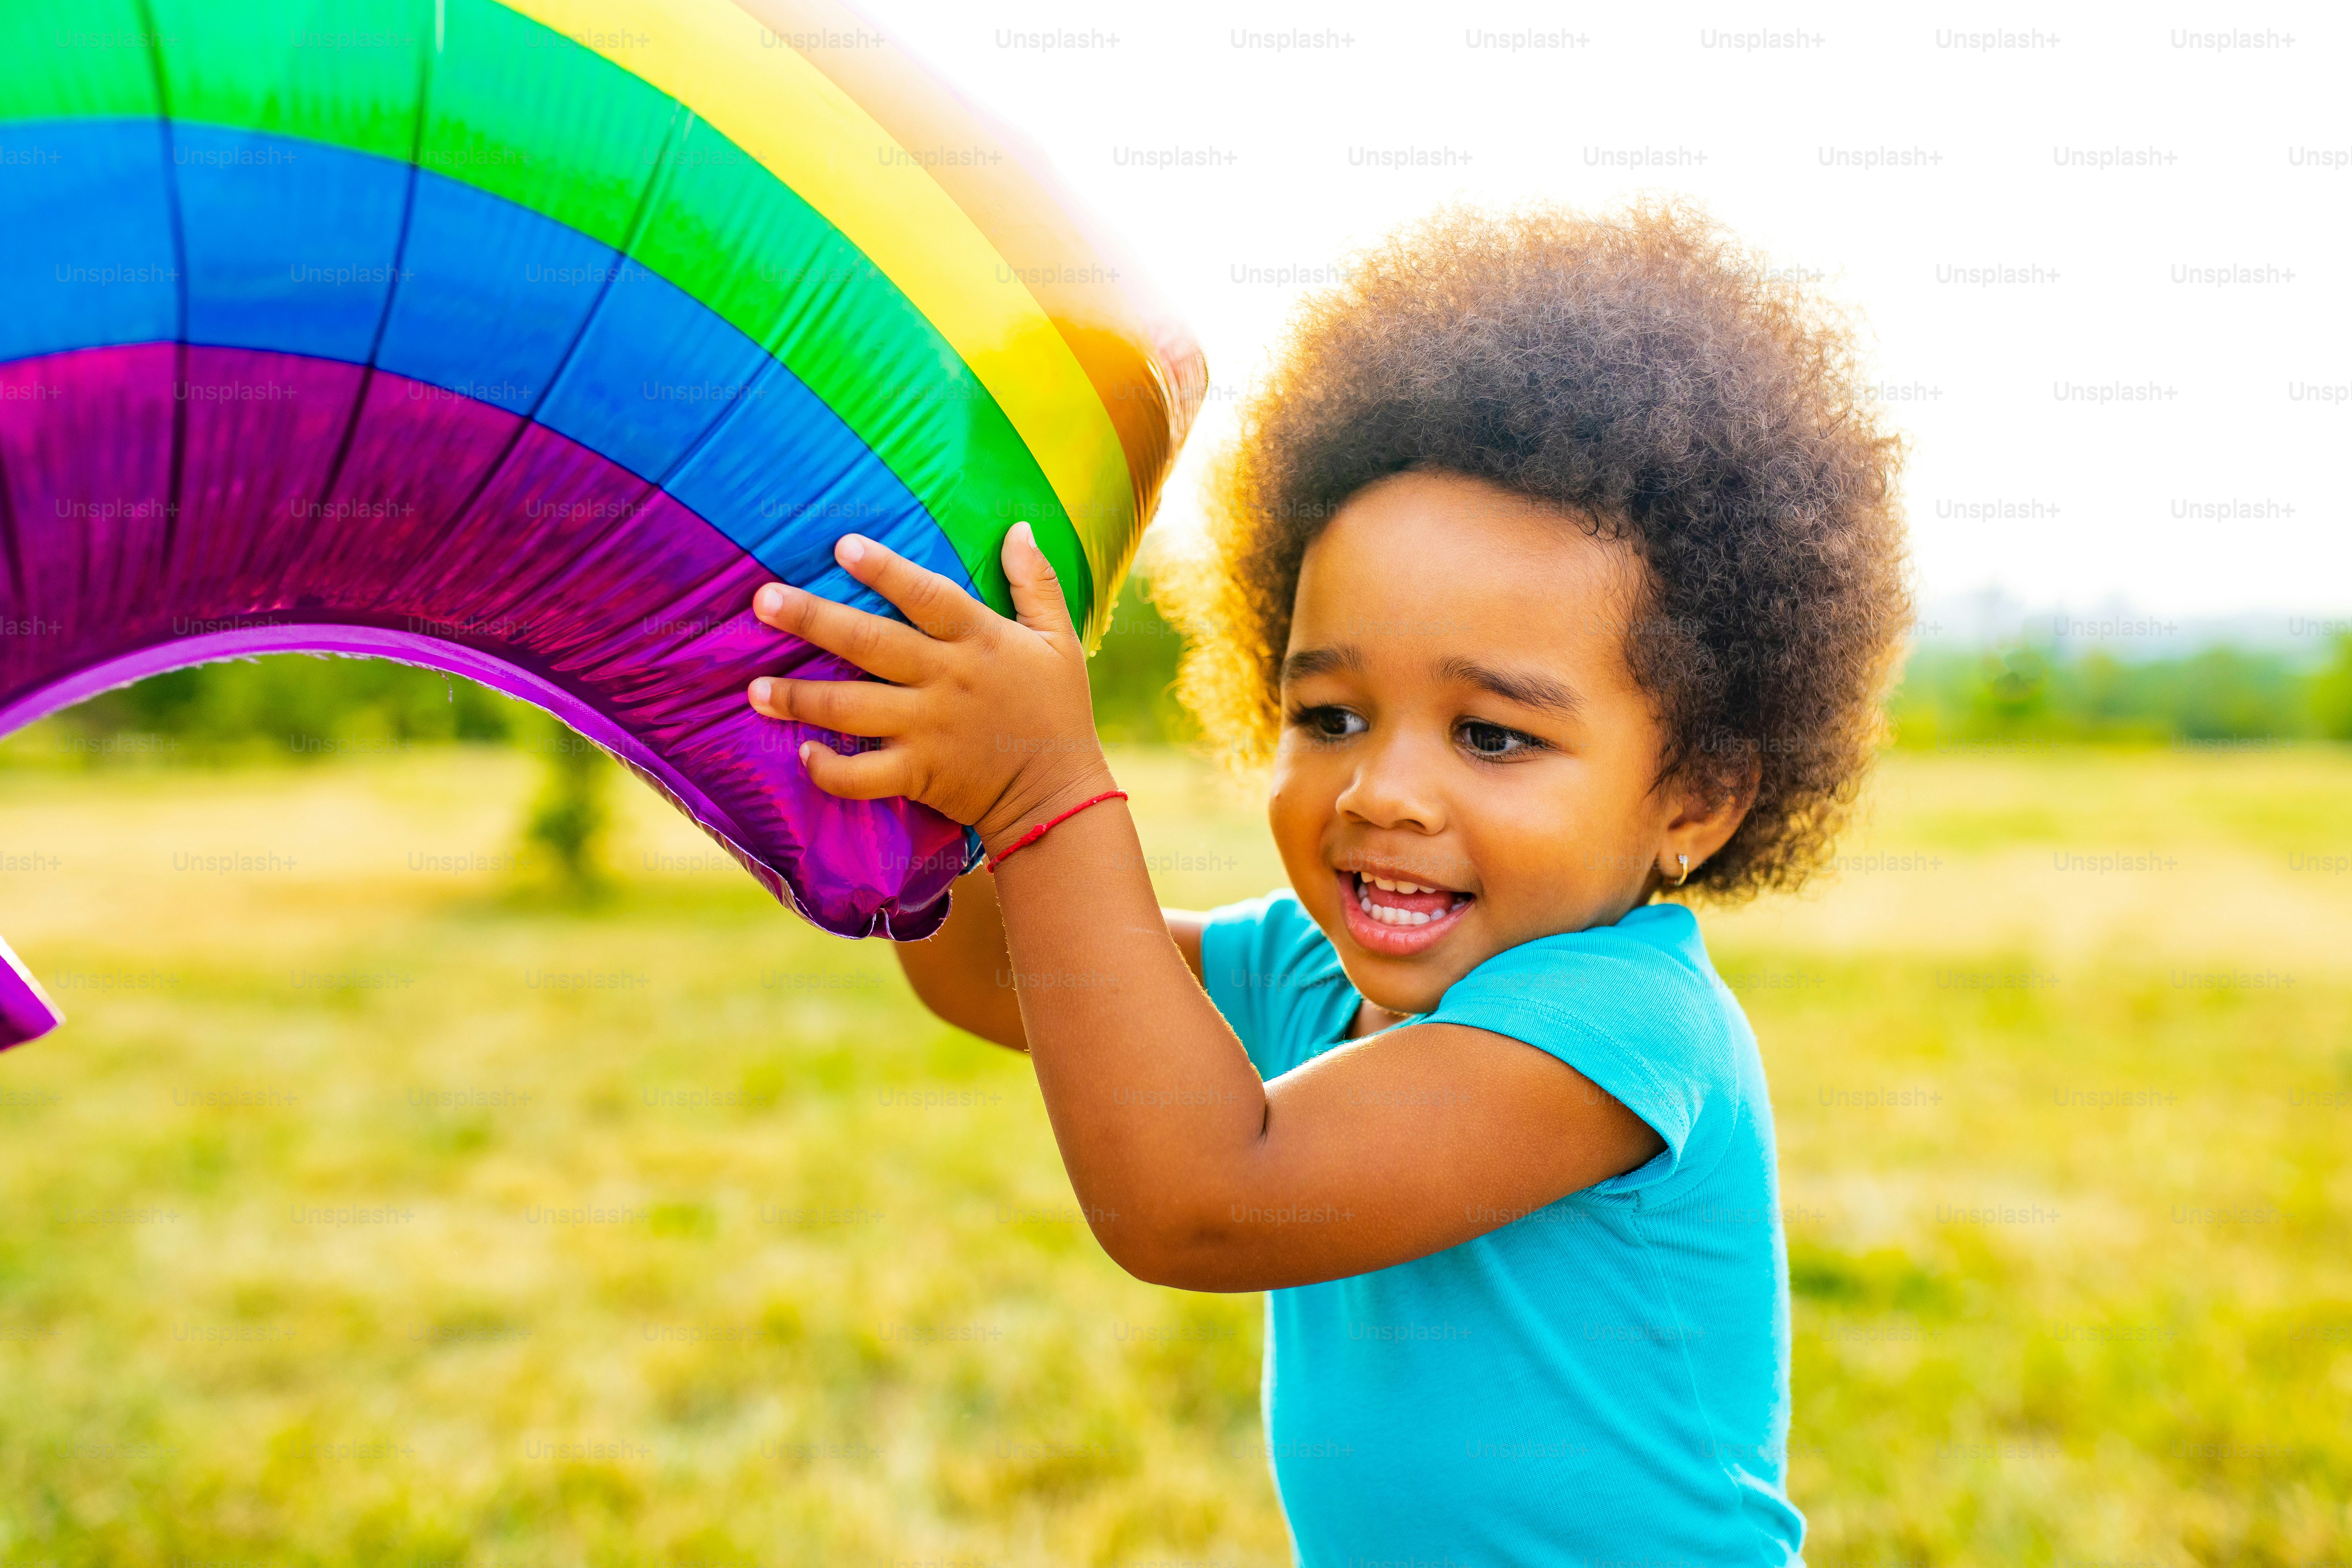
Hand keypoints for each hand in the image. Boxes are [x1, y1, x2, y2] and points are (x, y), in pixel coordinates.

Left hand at [744, 524, 1113, 855]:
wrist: (1059, 793)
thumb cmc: (1057, 709)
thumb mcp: (1059, 639)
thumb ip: (1036, 582)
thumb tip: (1018, 528)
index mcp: (979, 640)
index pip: (927, 596)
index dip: (885, 570)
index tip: (842, 546)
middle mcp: (946, 680)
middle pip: (870, 643)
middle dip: (813, 620)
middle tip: (762, 600)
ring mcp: (928, 729)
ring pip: (850, 709)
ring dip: (798, 698)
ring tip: (754, 688)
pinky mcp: (918, 773)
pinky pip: (862, 775)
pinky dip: (829, 769)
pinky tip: (802, 754)